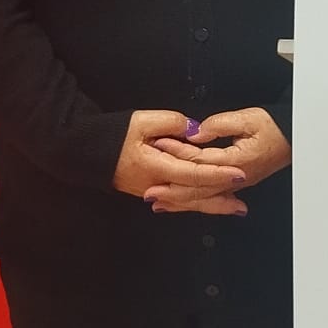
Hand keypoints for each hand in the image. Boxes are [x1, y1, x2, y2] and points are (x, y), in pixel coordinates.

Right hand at [113, 110, 248, 203]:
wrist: (85, 150)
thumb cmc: (114, 134)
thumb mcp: (143, 120)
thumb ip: (173, 123)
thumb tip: (196, 131)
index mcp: (155, 166)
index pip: (193, 173)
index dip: (217, 174)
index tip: (238, 174)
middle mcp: (155, 185)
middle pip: (192, 196)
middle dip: (218, 200)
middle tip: (242, 206)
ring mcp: (150, 191)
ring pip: (185, 201)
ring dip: (209, 205)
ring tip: (232, 207)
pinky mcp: (148, 191)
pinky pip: (176, 199)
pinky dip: (193, 202)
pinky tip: (207, 203)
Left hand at [146, 108, 290, 215]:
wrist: (293, 137)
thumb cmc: (274, 127)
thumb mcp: (248, 118)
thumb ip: (219, 125)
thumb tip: (196, 133)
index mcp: (237, 160)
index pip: (200, 159)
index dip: (177, 151)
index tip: (159, 144)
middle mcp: (235, 177)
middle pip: (198, 187)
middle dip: (172, 190)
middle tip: (150, 191)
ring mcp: (236, 184)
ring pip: (203, 197)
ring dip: (179, 201)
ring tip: (158, 203)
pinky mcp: (236, 184)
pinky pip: (210, 197)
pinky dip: (193, 201)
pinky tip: (180, 204)